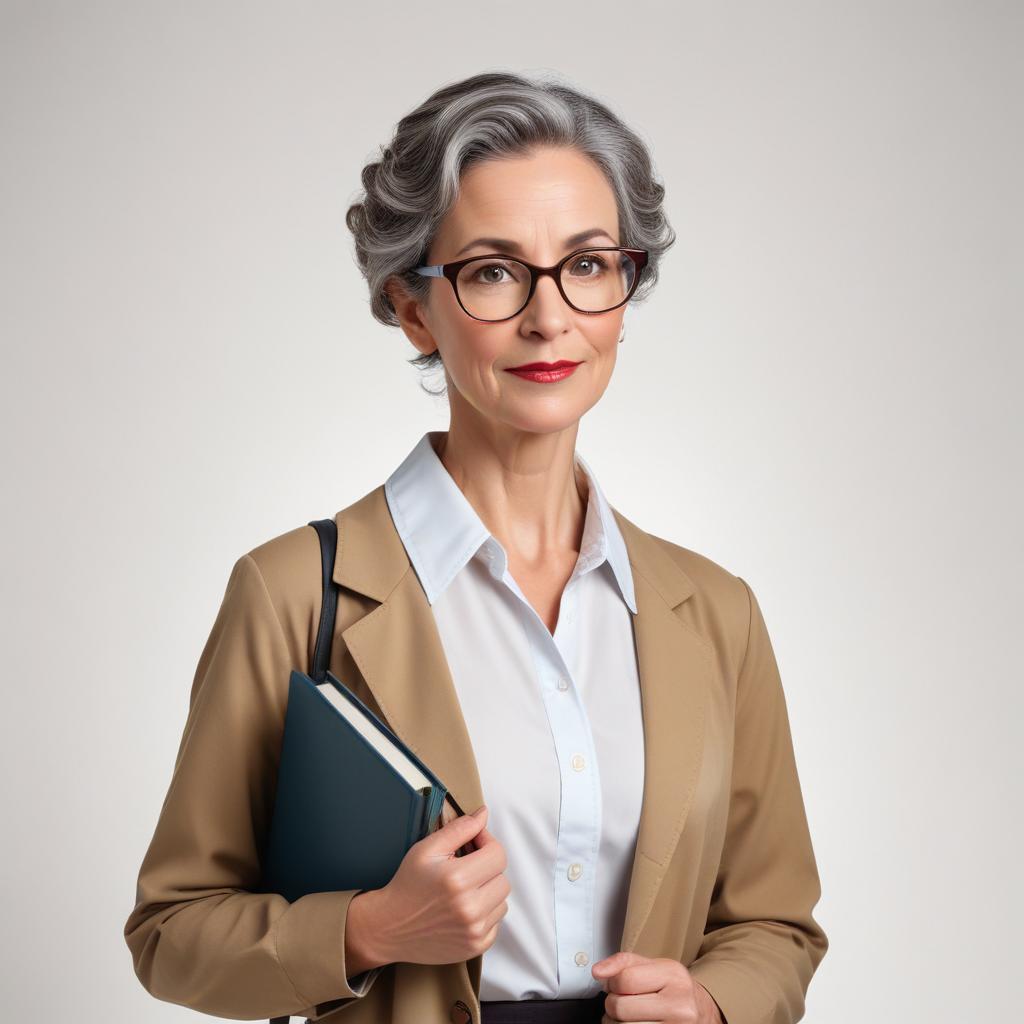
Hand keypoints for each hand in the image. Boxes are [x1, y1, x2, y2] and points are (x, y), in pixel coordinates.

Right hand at [367, 804, 510, 966]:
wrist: (390, 927)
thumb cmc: (408, 884)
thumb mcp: (427, 849)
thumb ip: (459, 829)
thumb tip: (483, 814)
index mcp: (458, 879)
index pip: (498, 854)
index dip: (487, 842)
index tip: (474, 842)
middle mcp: (470, 908)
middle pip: (502, 878)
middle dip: (487, 868)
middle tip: (466, 866)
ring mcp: (474, 931)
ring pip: (502, 900)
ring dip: (488, 891)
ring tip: (464, 889)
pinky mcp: (476, 946)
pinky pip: (496, 921)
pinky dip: (485, 913)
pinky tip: (464, 908)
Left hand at [591, 952, 723, 1023]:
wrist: (702, 1013)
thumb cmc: (673, 989)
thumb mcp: (655, 967)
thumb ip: (623, 963)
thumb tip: (598, 971)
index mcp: (674, 976)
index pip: (625, 980)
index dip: (612, 983)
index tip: (616, 984)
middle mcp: (679, 1005)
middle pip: (620, 1008)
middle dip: (613, 1005)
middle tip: (623, 1002)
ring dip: (617, 1023)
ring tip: (630, 1016)